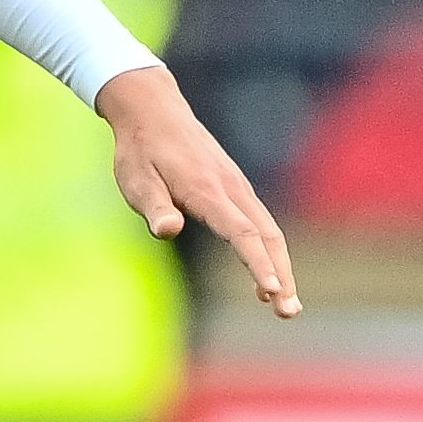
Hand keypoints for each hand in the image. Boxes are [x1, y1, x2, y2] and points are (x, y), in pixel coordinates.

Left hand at [97, 65, 300, 318]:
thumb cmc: (140, 149)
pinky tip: (268, 276)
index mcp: (205, 190)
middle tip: (288, 312)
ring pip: (270, 231)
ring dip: (282, 268)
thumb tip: (167, 230)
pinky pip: (261, 223)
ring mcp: (237, 186)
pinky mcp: (236, 187)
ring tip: (285, 305)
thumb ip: (153, 206)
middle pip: (267, 237)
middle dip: (281, 275)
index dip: (257, 263)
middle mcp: (230, 188)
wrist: (154, 109)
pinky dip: (271, 251)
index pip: (240, 232)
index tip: (271, 291)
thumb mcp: (134, 178)